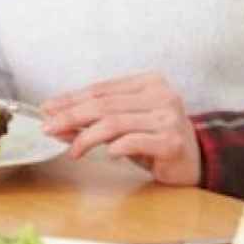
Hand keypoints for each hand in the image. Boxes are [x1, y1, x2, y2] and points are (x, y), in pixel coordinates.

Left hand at [40, 73, 201, 185]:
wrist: (195, 160)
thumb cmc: (156, 139)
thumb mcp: (125, 125)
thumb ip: (96, 120)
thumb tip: (56, 120)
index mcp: (148, 82)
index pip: (101, 89)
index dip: (71, 99)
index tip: (48, 109)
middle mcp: (161, 95)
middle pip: (104, 104)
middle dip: (70, 116)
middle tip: (49, 127)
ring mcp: (168, 118)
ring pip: (114, 122)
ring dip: (86, 137)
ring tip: (73, 150)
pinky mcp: (172, 142)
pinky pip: (134, 141)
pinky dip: (115, 148)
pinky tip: (107, 155)